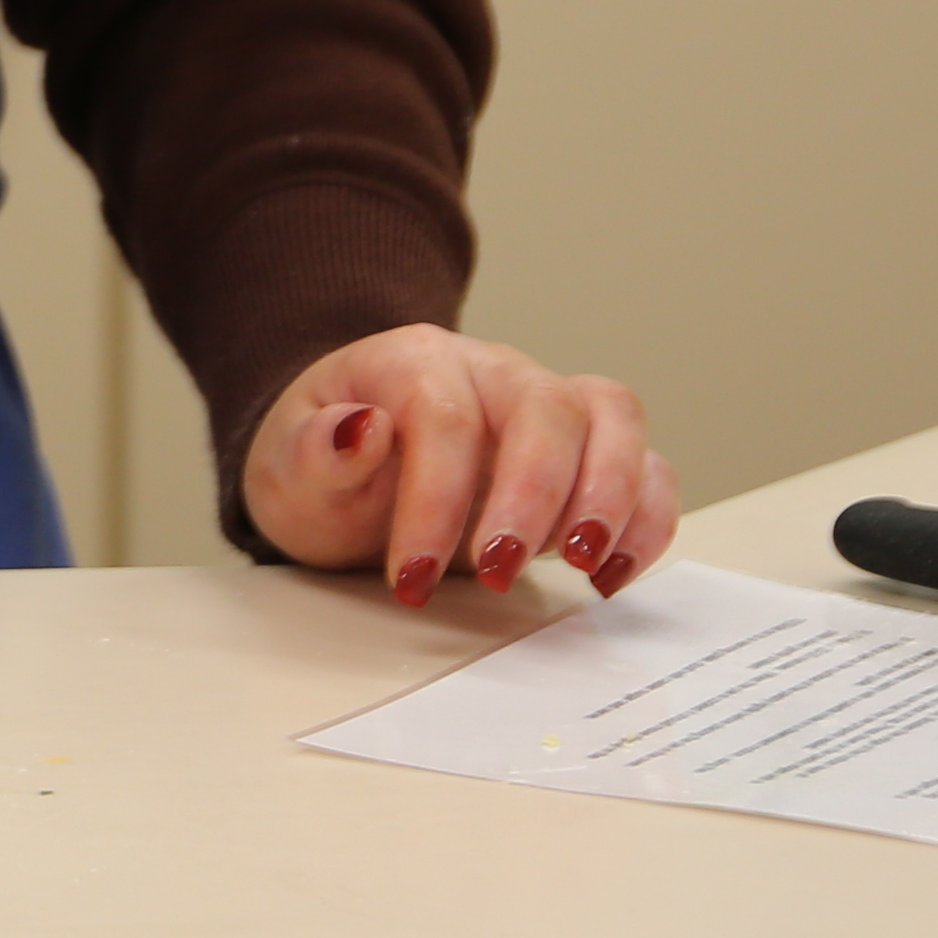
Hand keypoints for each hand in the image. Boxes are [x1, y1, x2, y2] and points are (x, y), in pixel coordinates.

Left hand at [238, 326, 677, 605]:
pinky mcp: (588, 454)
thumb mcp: (288, 471)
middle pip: (545, 408)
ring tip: (580, 566)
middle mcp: (493, 371)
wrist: (346, 472)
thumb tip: (359, 430)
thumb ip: (313, 452)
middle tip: (496, 571)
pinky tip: (609, 575)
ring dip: (610, 497)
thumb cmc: (323, 470)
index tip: (412, 576)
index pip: (444, 415)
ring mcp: (549, 406)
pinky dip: (646, 520)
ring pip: (614, 420)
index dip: (435, 499)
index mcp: (414, 361)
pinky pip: (649, 467)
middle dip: (532, 497)